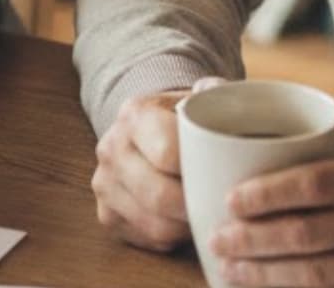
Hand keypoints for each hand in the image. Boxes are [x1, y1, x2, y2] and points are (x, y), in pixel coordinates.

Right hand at [91, 77, 226, 250]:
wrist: (148, 128)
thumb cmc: (184, 119)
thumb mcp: (201, 97)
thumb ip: (218, 95)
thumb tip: (229, 100)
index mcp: (134, 114)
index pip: (168, 153)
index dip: (202, 170)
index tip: (226, 174)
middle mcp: (111, 148)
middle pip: (160, 196)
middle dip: (197, 206)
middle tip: (223, 206)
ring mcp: (105, 183)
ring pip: (155, 224)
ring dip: (187, 226)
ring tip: (208, 213)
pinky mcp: (106, 213)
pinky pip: (147, 238)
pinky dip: (174, 237)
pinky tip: (186, 221)